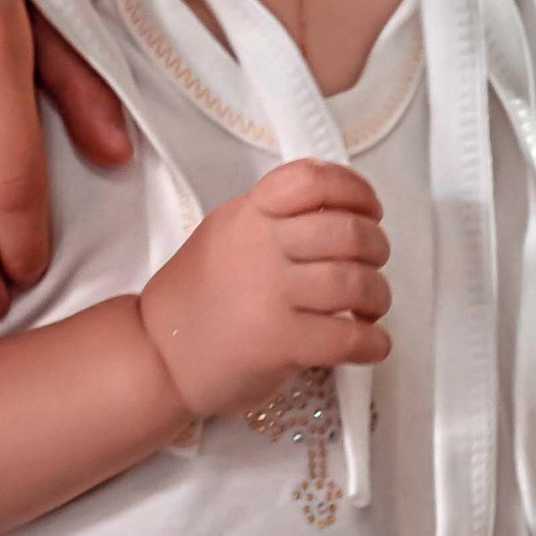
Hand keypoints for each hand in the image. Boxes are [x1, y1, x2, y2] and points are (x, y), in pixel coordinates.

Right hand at [138, 159, 389, 421]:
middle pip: (347, 231)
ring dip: (378, 297)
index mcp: (249, 213)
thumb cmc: (195, 300)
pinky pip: (348, 337)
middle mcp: (260, 246)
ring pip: (355, 283)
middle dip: (376, 249)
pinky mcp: (279, 342)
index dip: (355, 190)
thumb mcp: (225, 234)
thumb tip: (339, 216)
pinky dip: (372, 342)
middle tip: (373, 264)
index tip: (370, 209)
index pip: (312, 180)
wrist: (157, 355)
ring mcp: (270, 294)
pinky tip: (370, 344)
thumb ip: (274, 219)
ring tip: (371, 308)